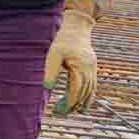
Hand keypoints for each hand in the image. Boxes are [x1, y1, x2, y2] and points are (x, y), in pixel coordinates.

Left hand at [43, 0, 98, 114]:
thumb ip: (50, 70)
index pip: (76, 88)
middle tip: (61, 113)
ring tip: (72, 111)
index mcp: (79, 64)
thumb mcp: (52, 53)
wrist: (75, 26)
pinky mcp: (92, 66)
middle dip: (74, 104)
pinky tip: (82, 105)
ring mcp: (92, 67)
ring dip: (82, 102)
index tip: (59, 110)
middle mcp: (88, 67)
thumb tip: (46, 88)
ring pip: (90, 89)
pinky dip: (89, 96)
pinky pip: (93, 85)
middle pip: (84, 91)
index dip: (69, 101)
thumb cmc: (61, 39)